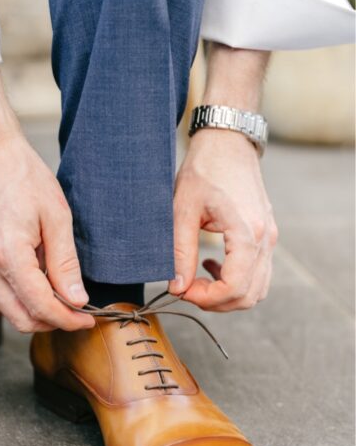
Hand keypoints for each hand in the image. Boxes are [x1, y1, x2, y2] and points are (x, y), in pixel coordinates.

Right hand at [0, 67, 94, 332]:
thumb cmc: (22, 176)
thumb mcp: (56, 216)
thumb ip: (65, 262)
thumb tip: (76, 299)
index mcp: (7, 254)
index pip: (41, 306)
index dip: (68, 320)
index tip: (87, 320)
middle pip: (20, 318)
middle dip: (51, 323)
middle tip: (78, 316)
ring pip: (7, 308)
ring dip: (35, 312)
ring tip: (63, 298)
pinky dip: (21, 296)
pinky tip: (41, 280)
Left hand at [170, 128, 276, 310]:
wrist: (227, 144)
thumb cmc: (204, 170)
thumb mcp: (182, 210)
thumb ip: (180, 251)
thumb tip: (176, 286)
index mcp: (247, 232)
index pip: (234, 288)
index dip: (205, 298)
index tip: (180, 289)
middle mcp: (266, 238)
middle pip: (249, 295)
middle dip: (215, 301)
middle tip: (185, 288)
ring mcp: (270, 238)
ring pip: (257, 288)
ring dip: (226, 294)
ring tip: (196, 278)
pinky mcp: (266, 235)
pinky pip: (258, 273)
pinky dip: (236, 280)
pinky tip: (210, 265)